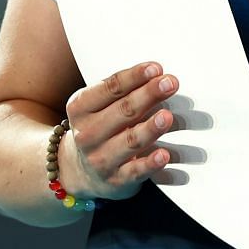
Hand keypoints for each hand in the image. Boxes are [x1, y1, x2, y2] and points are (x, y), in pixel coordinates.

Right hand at [60, 61, 179, 199]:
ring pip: (130, 141)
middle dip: (148, 95)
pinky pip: (135, 171)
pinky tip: (164, 155)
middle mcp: (87, 133)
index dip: (134, 77)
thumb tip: (158, 75)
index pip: (110, 88)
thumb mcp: (98, 107)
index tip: (156, 68)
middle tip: (170, 83)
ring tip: (167, 116)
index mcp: (81, 108)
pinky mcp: (117, 180)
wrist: (79, 172)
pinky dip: (150, 163)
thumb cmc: (99, 128)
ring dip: (150, 128)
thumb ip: (122, 91)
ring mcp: (100, 158)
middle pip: (122, 111)